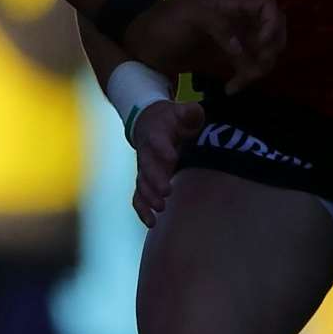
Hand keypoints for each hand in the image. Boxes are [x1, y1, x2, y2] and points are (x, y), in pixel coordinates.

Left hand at [119, 0, 284, 91]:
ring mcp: (234, 41)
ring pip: (263, 53)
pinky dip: (244, 80)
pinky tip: (230, 89)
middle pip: (274, 33)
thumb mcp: (189, 15)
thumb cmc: (163, 22)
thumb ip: (218, 26)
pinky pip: (247, 68)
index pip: (268, 7)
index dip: (273, 25)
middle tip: (255, 69)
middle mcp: (238, 21)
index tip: (260, 44)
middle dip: (270, 52)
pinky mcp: (225, 60)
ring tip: (239, 83)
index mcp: (232, 3)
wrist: (141, 44)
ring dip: (258, 70)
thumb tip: (243, 50)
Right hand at [125, 98, 205, 226]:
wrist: (148, 122)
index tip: (173, 158)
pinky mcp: (144, 180)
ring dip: (149, 198)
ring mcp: (143, 168)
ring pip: (141, 184)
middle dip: (155, 180)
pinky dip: (142, 210)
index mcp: (156, 134)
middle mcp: (146, 153)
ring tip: (160, 209)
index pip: (157, 141)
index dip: (163, 149)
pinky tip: (151, 223)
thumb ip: (190, 112)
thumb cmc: (172, 118)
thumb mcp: (182, 110)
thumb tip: (194, 114)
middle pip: (147, 167)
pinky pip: (138, 196)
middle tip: (166, 192)